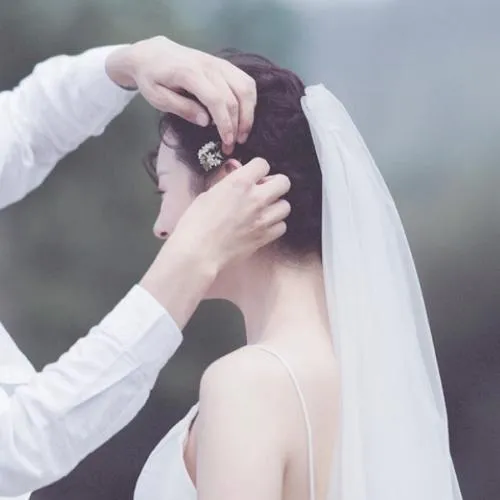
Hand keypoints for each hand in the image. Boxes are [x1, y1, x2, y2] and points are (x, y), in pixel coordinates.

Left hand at [105, 36, 256, 152]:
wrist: (153, 53)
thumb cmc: (152, 78)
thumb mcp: (158, 98)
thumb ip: (182, 108)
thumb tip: (206, 122)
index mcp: (189, 73)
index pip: (216, 99)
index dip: (225, 123)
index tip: (227, 142)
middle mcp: (209, 65)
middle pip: (235, 96)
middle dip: (239, 124)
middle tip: (234, 145)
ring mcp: (219, 63)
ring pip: (246, 87)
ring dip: (249, 113)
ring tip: (242, 133)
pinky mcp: (225, 65)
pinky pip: (246, 81)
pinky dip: (250, 100)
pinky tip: (244, 116)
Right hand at [139, 158, 289, 326]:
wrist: (198, 251)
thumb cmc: (196, 221)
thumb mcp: (208, 193)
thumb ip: (227, 181)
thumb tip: (235, 169)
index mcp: (240, 182)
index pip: (263, 164)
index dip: (257, 169)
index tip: (251, 177)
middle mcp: (256, 198)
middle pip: (283, 183)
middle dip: (274, 185)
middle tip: (262, 192)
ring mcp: (263, 219)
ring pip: (285, 206)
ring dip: (275, 206)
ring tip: (263, 211)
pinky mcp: (264, 237)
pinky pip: (281, 227)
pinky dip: (275, 225)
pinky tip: (262, 226)